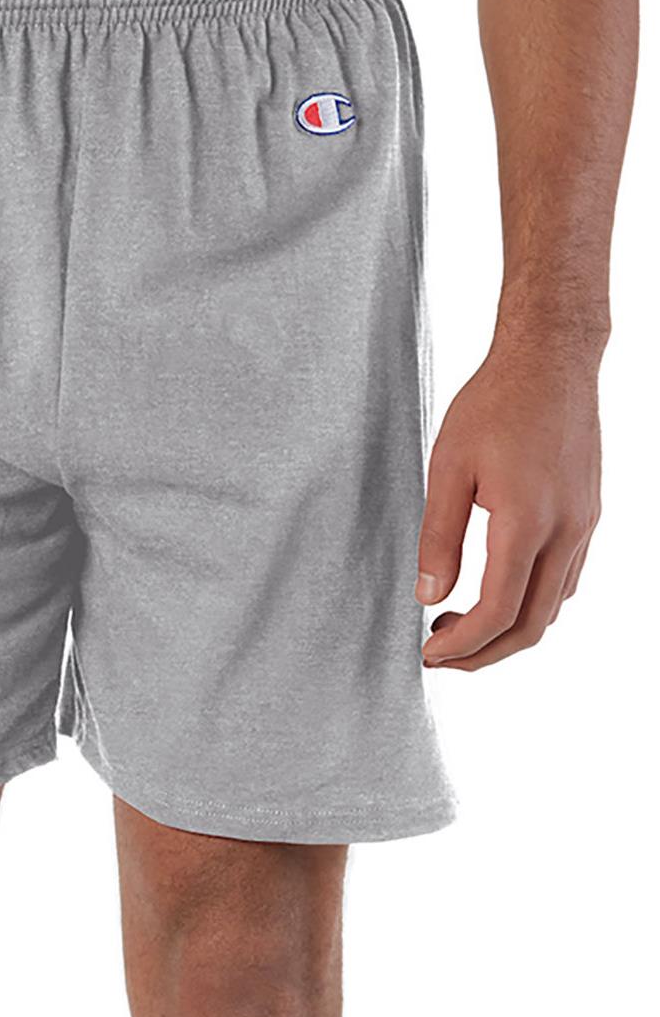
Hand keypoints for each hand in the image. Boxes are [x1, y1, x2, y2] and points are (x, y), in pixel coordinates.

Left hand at [416, 340, 600, 669]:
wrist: (552, 361)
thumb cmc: (495, 404)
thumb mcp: (447, 468)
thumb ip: (438, 537)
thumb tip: (428, 596)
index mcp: (526, 521)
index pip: (497, 611)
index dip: (461, 646)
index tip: (428, 655)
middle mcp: (565, 531)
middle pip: (532, 625)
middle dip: (484, 653)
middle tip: (440, 653)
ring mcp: (584, 526)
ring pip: (553, 607)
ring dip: (508, 629)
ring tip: (457, 621)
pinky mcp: (589, 516)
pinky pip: (566, 580)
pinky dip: (532, 602)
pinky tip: (497, 588)